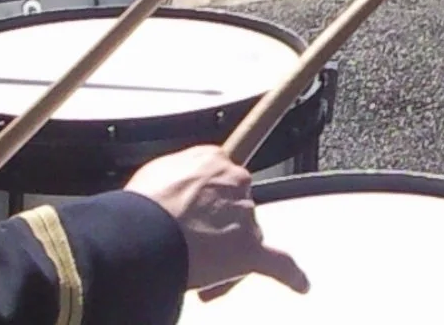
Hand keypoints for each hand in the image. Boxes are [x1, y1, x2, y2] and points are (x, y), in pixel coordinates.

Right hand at [125, 147, 309, 295]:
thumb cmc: (142, 205)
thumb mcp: (155, 173)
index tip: (196, 214)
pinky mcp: (249, 249)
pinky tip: (301, 284)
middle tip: (189, 248)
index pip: (222, 180)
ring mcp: (244, 215)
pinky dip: (291, 275)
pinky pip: (278, 263)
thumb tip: (178, 191)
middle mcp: (235, 181)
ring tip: (193, 272)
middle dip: (218, 231)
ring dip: (225, 258)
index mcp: (213, 160)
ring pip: (245, 239)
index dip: (208, 202)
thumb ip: (178, 177)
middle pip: (237, 210)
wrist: (142, 230)